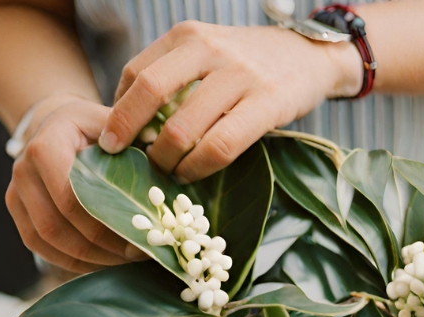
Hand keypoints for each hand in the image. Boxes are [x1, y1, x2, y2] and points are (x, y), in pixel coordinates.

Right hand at [6, 96, 145, 272]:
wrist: (58, 125)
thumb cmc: (94, 127)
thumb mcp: (113, 123)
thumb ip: (134, 140)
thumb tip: (166, 157)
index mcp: (46, 145)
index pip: (71, 197)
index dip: (107, 222)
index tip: (141, 234)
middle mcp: (23, 169)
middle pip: (57, 224)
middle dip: (101, 246)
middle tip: (137, 253)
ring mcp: (14, 192)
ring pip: (48, 240)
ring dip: (88, 258)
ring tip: (124, 261)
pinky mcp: (17, 211)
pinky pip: (41, 246)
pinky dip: (72, 261)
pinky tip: (102, 262)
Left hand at [98, 21, 361, 181]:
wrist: (311, 56)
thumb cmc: (249, 64)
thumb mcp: (207, 54)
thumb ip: (172, 79)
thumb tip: (125, 124)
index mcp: (188, 35)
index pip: (135, 73)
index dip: (118, 111)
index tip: (112, 140)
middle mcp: (209, 48)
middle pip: (149, 91)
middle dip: (128, 132)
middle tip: (123, 159)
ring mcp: (239, 75)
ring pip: (183, 126)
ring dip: (165, 158)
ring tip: (165, 171)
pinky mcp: (267, 102)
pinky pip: (220, 144)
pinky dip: (198, 167)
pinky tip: (192, 174)